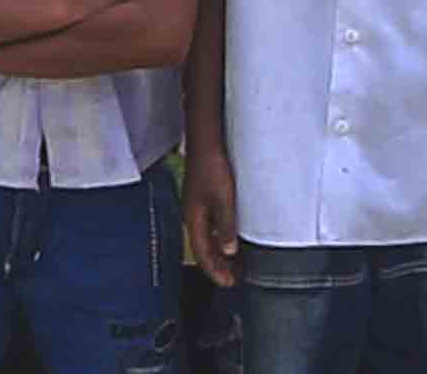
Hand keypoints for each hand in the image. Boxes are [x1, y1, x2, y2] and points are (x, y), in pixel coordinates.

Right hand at [183, 143, 240, 285]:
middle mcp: (192, 217)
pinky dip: (220, 239)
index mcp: (193, 219)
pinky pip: (210, 227)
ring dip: (219, 254)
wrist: (206, 144)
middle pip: (203, 248)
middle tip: (232, 280)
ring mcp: (197, 208)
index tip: (227, 283)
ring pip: (207, 238)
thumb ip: (226, 226)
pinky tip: (230, 240)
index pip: (202, 253)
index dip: (214, 270)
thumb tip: (229, 251)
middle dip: (217, 266)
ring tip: (234, 266)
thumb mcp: (223, 201)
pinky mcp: (203, 200)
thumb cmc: (212, 169)